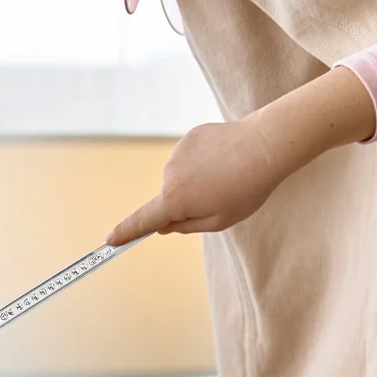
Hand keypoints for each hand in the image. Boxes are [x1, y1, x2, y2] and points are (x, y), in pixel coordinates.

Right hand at [105, 66, 376, 245]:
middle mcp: (169, 175)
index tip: (110, 240)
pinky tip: (226, 158)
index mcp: (175, 200)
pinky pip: (191, 157)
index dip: (126, 232)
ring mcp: (178, 153)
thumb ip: (186, 225)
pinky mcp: (190, 136)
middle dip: (187, 203)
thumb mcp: (220, 220)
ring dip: (198, 180)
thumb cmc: (247, 189)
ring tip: (228, 176)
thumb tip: (164, 224)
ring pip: (182, 177)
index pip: (143, 220)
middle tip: (221, 198)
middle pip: (170, 198)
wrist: (265, 146)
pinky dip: (204, 161)